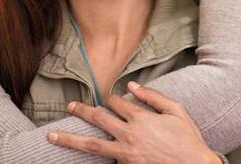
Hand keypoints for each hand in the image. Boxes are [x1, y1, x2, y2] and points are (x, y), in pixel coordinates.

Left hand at [47, 81, 219, 163]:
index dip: (111, 98)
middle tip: (69, 106)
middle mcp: (129, 135)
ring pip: (91, 145)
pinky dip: (92, 159)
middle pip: (97, 119)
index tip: (110, 99)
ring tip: (51, 136)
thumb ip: (153, 96)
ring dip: (69, 139)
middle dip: (81, 111)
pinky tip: (78, 158)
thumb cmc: (189, 140)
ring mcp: (126, 154)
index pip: (116, 103)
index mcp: (141, 118)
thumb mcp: (176, 111)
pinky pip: (106, 162)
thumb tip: (131, 85)